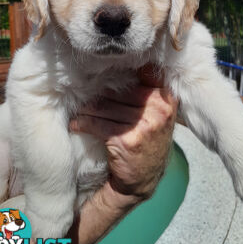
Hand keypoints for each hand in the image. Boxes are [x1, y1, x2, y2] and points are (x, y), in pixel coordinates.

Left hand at [69, 64, 177, 200]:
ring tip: (79, 110)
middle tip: (83, 94)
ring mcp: (144, 125)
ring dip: (88, 109)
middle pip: (119, 92)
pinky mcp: (127, 139)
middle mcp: (158, 109)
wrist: (144, 178)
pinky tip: (76, 124)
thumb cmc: (147, 140)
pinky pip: (98, 124)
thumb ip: (147, 91)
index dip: (122, 71)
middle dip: (99, 95)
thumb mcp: (156, 114)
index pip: (143, 74)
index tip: (104, 69)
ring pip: (106, 107)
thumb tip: (121, 65)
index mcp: (166, 98)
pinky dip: (84, 123)